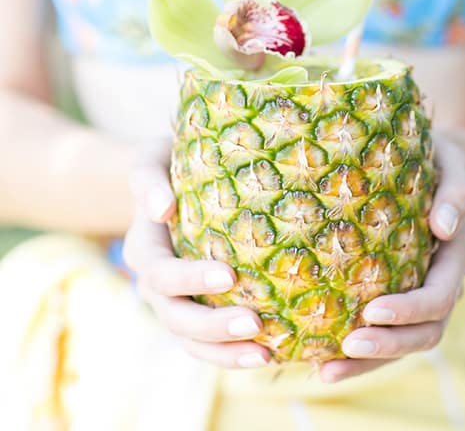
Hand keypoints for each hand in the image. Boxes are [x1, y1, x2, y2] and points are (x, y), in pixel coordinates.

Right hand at [123, 140, 271, 368]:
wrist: (170, 185)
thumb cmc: (168, 165)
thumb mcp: (152, 160)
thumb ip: (148, 179)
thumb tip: (161, 209)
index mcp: (143, 248)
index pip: (161, 273)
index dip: (190, 280)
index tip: (228, 276)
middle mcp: (153, 282)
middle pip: (174, 316)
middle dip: (212, 327)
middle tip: (254, 324)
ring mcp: (172, 301)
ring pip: (190, 340)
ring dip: (224, 352)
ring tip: (265, 355)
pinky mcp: (195, 308)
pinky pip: (207, 341)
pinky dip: (231, 352)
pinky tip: (269, 352)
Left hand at [320, 133, 464, 382]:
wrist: (437, 165)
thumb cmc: (439, 159)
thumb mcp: (451, 162)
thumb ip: (456, 190)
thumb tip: (445, 227)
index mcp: (456, 254)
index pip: (438, 296)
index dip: (409, 310)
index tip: (370, 312)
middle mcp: (443, 281)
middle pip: (426, 331)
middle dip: (388, 345)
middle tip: (346, 348)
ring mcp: (423, 291)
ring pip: (406, 342)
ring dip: (370, 362)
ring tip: (326, 371)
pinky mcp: (401, 292)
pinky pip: (387, 330)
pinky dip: (362, 352)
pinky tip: (325, 357)